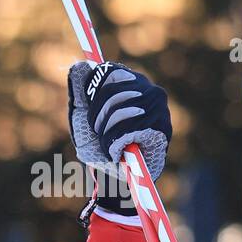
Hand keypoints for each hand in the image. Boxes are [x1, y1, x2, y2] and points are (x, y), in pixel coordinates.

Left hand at [67, 61, 172, 211]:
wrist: (114, 177)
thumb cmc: (98, 144)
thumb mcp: (82, 115)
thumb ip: (80, 90)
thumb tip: (78, 64)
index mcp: (131, 83)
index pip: (109, 72)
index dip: (92, 93)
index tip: (90, 112)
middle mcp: (149, 91)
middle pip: (112, 93)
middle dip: (96, 118)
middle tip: (99, 134)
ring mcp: (159, 108)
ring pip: (119, 113)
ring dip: (106, 136)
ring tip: (110, 146)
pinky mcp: (163, 128)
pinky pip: (128, 131)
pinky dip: (115, 146)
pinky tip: (118, 154)